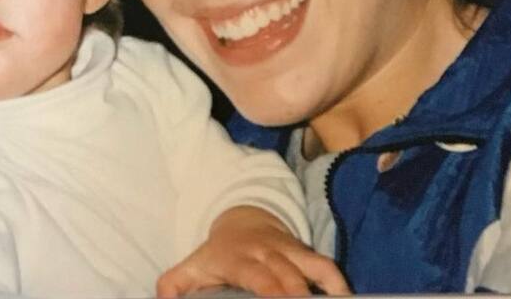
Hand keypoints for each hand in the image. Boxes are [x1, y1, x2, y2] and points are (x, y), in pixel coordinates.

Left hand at [157, 206, 349, 296]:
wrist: (241, 219)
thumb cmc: (214, 255)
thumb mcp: (189, 269)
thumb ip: (172, 288)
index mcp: (236, 258)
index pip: (256, 275)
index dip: (271, 289)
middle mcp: (266, 252)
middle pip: (288, 276)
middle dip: (298, 296)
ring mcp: (288, 250)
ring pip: (312, 267)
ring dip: (325, 290)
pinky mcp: (305, 252)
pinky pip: (326, 265)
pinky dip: (338, 283)